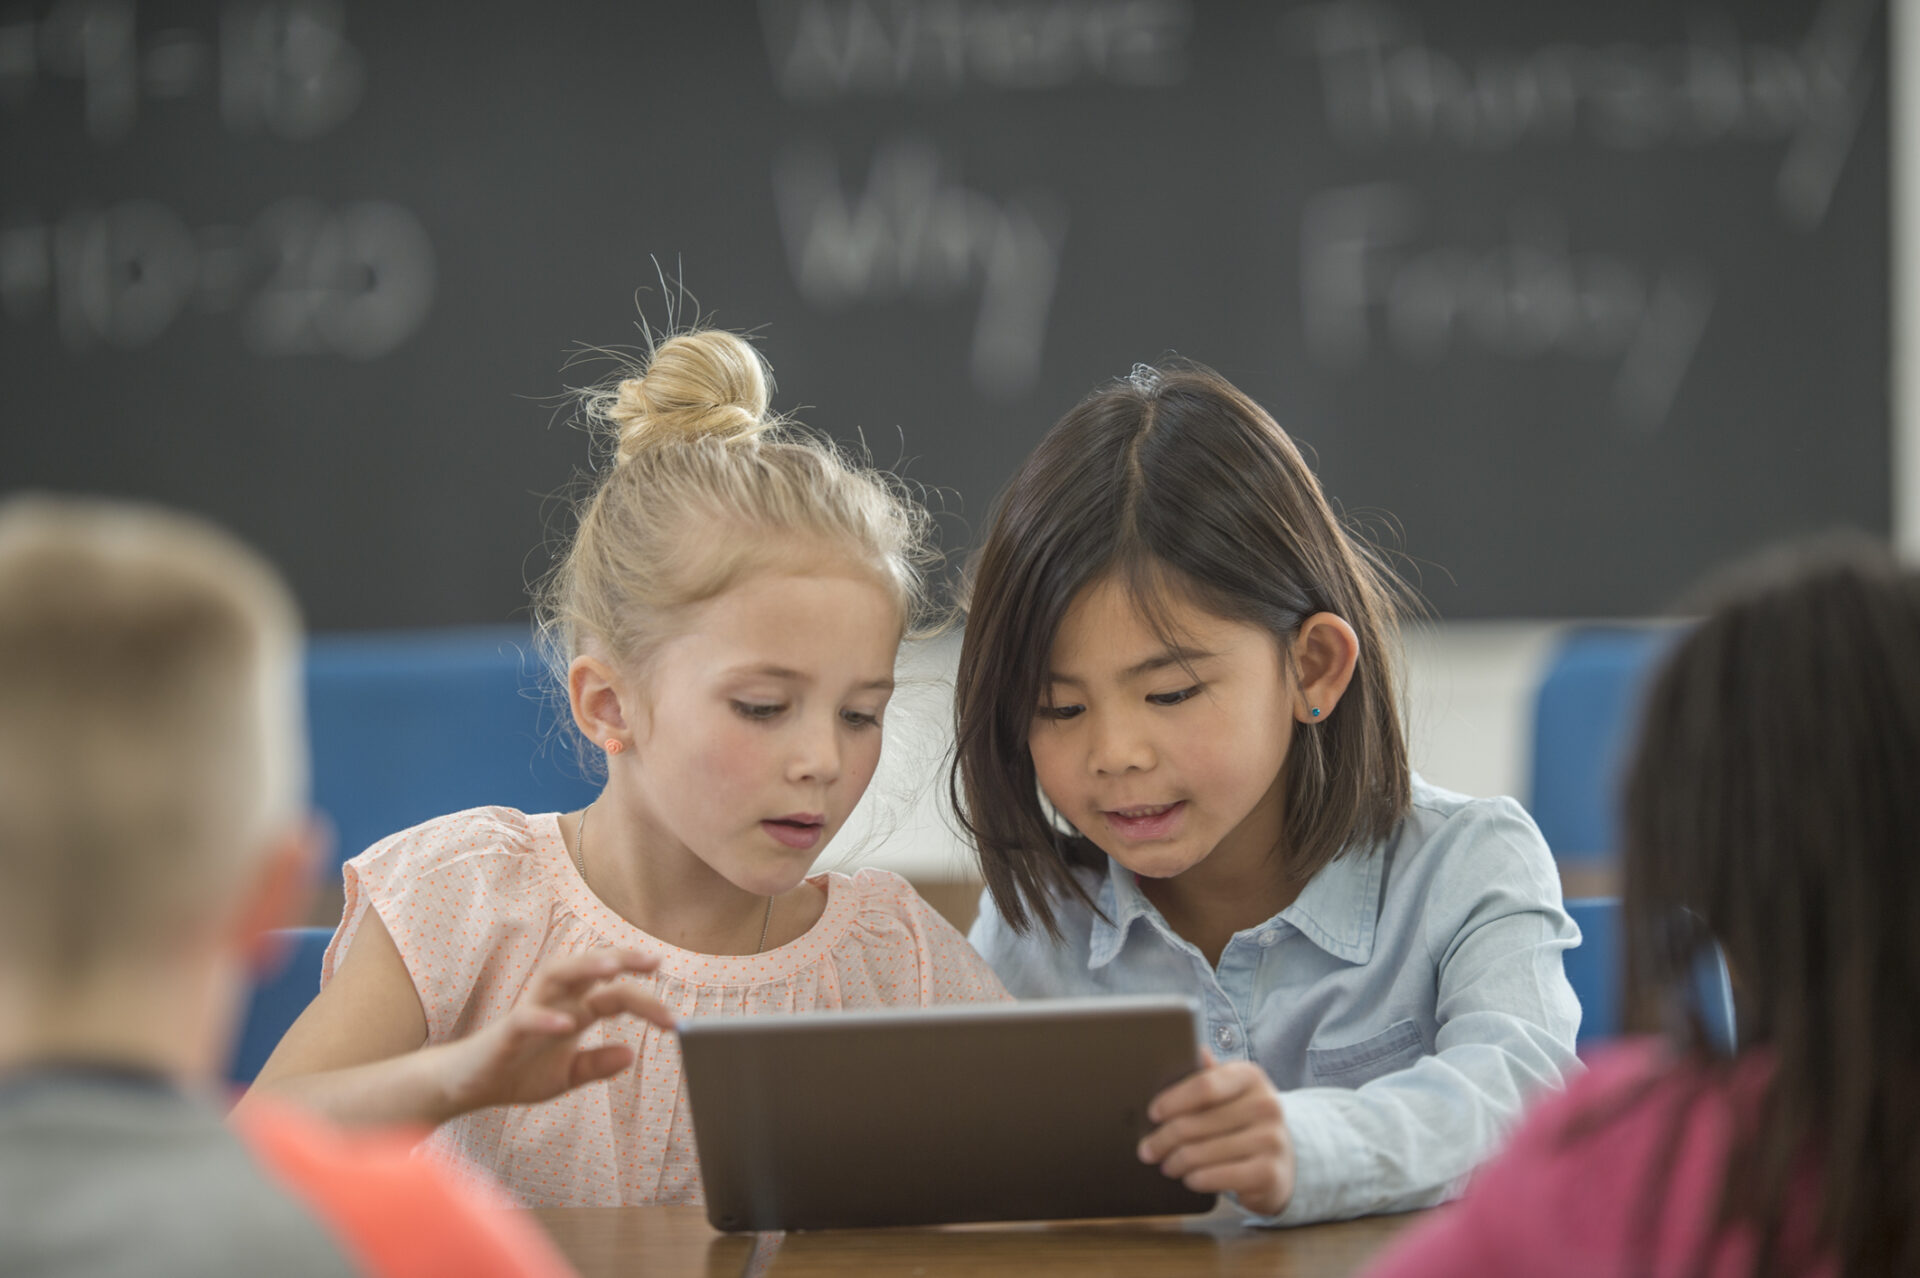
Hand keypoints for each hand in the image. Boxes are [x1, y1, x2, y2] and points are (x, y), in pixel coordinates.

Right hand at [438, 948, 672, 1114]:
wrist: (469, 1086)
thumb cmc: (518, 1072)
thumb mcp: (567, 1075)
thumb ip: (596, 1064)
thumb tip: (631, 1055)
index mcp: (575, 1010)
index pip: (616, 995)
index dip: (647, 1003)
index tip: (675, 1020)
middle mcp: (556, 1001)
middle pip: (590, 966)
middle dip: (621, 958)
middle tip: (654, 961)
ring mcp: (531, 1010)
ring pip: (557, 973)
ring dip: (584, 966)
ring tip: (612, 968)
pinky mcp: (506, 1030)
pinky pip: (526, 1017)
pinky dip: (546, 1019)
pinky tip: (566, 1024)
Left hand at [1137, 1049, 1296, 1215]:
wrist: (1286, 1159)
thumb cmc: (1246, 1121)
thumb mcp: (1232, 1092)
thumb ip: (1212, 1075)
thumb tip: (1197, 1050)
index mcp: (1251, 1077)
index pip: (1203, 1085)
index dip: (1172, 1100)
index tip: (1153, 1114)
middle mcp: (1266, 1105)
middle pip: (1195, 1123)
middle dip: (1163, 1139)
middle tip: (1147, 1150)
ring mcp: (1271, 1140)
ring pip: (1201, 1153)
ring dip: (1175, 1162)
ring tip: (1167, 1165)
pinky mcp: (1269, 1173)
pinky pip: (1217, 1177)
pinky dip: (1196, 1179)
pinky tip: (1190, 1178)